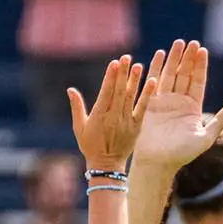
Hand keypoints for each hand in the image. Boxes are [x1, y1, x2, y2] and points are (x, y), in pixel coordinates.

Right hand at [68, 55, 154, 171]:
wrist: (107, 167)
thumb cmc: (90, 146)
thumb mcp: (79, 128)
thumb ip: (77, 107)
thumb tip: (70, 89)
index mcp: (99, 116)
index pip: (106, 93)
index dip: (110, 77)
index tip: (114, 63)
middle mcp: (113, 118)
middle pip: (118, 92)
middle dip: (122, 74)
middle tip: (126, 57)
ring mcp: (126, 122)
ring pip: (130, 98)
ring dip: (135, 81)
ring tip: (138, 65)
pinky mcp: (136, 127)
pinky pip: (142, 109)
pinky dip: (147, 95)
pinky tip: (152, 82)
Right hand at [133, 40, 222, 172]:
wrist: (158, 163)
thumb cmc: (182, 154)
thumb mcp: (206, 138)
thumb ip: (220, 120)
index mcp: (192, 108)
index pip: (197, 81)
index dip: (200, 66)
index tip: (202, 50)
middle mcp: (179, 102)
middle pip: (184, 74)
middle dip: (188, 58)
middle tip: (192, 42)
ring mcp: (164, 102)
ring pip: (170, 75)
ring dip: (174, 59)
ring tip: (179, 43)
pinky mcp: (150, 104)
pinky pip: (153, 82)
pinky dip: (155, 68)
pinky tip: (159, 54)